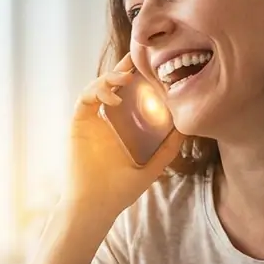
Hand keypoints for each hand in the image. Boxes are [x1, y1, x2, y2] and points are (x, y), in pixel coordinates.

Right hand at [65, 54, 184, 221]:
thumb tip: (186, 129)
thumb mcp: (151, 167)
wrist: (96, 206)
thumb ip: (167, 149)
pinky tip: (114, 97)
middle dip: (122, 69)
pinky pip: (85, 99)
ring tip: (126, 78)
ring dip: (109, 78)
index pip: (127, 97)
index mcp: (118, 129)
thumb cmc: (120, 192)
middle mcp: (102, 122)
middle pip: (111, 86)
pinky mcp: (77, 125)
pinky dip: (97, 92)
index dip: (137, 79)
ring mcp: (88, 122)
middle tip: (137, 56)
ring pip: (96, 88)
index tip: (151, 66)